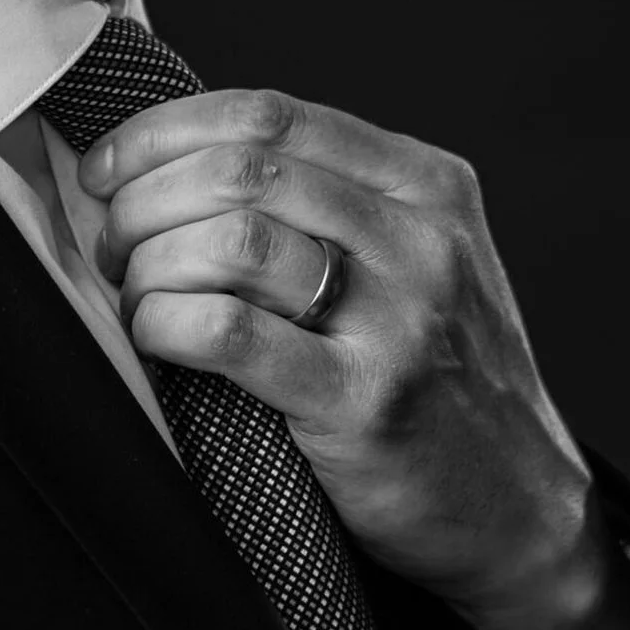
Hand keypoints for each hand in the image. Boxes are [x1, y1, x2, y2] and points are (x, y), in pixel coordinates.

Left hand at [82, 89, 629, 629]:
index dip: (165, 132)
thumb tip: (166, 162)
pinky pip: (229, 331)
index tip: (108, 168)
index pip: (269, 116)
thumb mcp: (414, 261)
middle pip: (240, 170)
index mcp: (427, 185)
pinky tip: (154, 336)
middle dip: (144, 199)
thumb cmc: (437, 379)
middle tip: (112, 243)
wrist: (521, 514)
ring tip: (134, 294)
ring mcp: (401, 319)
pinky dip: (165, 321)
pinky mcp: (366, 400)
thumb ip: (325, 203)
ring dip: (149, 262)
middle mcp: (421, 238)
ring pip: (230, 240)